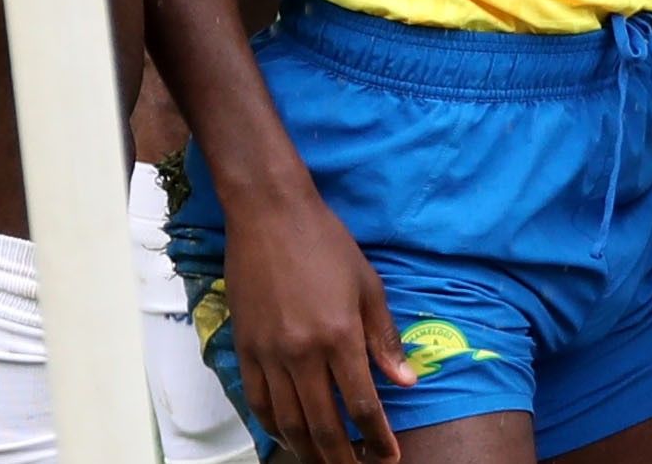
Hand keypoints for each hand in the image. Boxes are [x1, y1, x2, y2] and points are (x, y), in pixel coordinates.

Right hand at [218, 183, 411, 462]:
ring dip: (308, 451)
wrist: (269, 213)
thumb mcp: (368, 285)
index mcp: (340, 335)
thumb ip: (385, 338)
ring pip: (287, 422)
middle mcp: (302, 352)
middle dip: (342, 458)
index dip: (376, 438)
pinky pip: (258, 402)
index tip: (388, 457)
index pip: (362, 405)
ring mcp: (269, 354)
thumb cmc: (325, 243)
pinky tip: (288, 436)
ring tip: (325, 463)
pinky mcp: (245, 348)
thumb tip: (406, 382)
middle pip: (322, 425)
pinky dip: (273, 427)